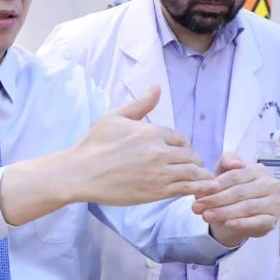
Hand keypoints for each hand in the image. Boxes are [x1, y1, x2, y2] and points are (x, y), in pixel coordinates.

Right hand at [70, 85, 214, 205]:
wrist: (81, 173)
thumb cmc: (95, 144)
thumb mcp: (115, 117)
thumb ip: (140, 103)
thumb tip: (156, 87)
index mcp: (152, 132)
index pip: (181, 138)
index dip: (183, 145)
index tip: (180, 152)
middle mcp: (159, 152)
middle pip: (190, 155)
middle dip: (192, 160)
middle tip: (190, 166)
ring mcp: (159, 173)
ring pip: (192, 172)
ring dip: (198, 175)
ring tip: (199, 178)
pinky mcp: (156, 192)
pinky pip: (185, 188)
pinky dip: (196, 188)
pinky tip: (198, 189)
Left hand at [192, 153, 279, 246]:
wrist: (238, 216)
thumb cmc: (231, 190)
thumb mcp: (225, 173)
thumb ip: (226, 162)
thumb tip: (234, 164)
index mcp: (259, 169)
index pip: (235, 176)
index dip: (215, 186)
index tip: (198, 195)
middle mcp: (271, 184)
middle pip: (239, 192)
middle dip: (216, 200)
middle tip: (197, 208)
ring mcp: (274, 202)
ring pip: (246, 207)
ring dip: (224, 212)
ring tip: (206, 216)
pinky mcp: (273, 220)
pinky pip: (257, 222)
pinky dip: (242, 223)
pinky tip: (228, 224)